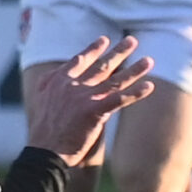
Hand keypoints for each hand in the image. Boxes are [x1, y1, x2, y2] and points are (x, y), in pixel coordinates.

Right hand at [25, 36, 156, 164]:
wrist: (44, 152)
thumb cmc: (43, 133)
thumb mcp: (42, 100)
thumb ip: (53, 85)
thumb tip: (60, 75)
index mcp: (58, 81)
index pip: (80, 60)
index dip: (93, 49)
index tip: (105, 40)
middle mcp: (72, 85)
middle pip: (101, 66)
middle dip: (119, 52)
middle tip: (132, 40)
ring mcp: (84, 97)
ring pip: (114, 80)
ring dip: (134, 70)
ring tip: (149, 61)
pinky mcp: (94, 111)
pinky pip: (120, 99)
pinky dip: (135, 93)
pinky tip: (149, 86)